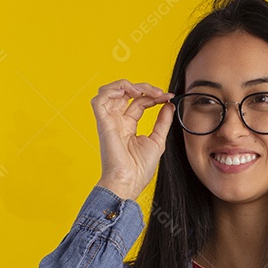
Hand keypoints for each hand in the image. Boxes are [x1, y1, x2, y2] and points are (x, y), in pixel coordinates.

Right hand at [90, 79, 174, 199]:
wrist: (129, 182)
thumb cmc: (139, 169)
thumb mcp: (158, 140)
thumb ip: (163, 121)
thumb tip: (168, 105)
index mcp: (128, 126)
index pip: (139, 102)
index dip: (154, 96)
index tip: (169, 97)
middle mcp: (117, 121)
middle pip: (126, 93)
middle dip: (144, 88)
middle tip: (160, 93)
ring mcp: (109, 121)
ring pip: (110, 91)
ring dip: (127, 85)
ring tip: (143, 91)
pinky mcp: (103, 123)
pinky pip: (99, 100)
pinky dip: (112, 90)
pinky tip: (129, 93)